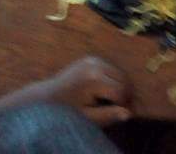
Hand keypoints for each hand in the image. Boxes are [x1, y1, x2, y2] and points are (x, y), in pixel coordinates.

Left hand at [0, 56, 131, 127]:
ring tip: (112, 100)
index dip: (124, 104)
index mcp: (94, 79)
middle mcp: (96, 64)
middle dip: (124, 93)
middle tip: (119, 108)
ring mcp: (93, 59)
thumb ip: (108, 115)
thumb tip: (129, 114)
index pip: (121, 91)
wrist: (46, 97)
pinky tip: (104, 90)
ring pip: (119, 71)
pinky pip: (110, 67)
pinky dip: (112, 78)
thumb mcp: (87, 117)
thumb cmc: (66, 111)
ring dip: (120, 85)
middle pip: (123, 78)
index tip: (120, 113)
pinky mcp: (91, 58)